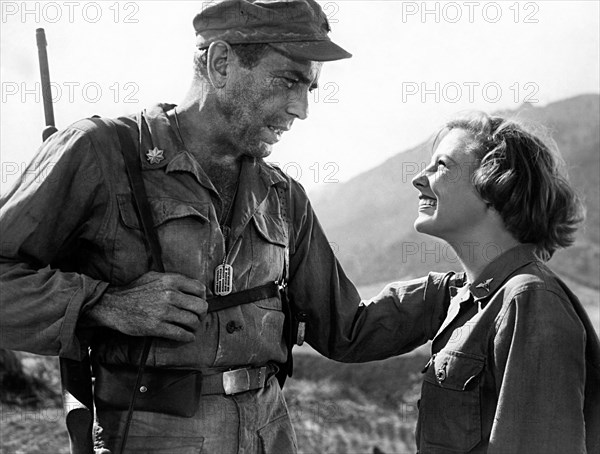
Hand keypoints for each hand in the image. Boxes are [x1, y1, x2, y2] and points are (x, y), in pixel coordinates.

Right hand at [85, 272, 207, 341]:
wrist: (114, 305)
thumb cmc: (135, 290)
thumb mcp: (155, 276)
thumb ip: (174, 279)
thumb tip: (193, 287)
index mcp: (171, 280)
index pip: (200, 289)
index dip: (202, 298)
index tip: (199, 303)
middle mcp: (170, 294)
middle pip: (201, 307)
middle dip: (202, 314)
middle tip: (198, 318)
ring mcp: (164, 311)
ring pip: (193, 321)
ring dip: (194, 327)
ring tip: (191, 328)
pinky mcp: (157, 327)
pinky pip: (181, 334)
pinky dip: (188, 337)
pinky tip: (187, 336)